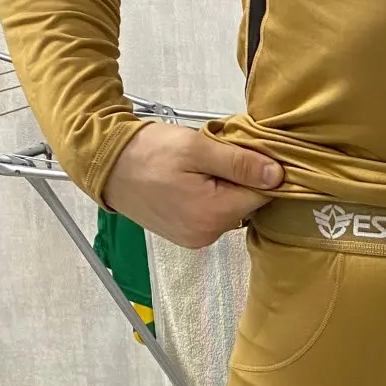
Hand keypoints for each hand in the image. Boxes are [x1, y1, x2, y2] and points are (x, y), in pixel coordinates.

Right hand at [102, 122, 282, 249]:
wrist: (107, 165)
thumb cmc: (148, 152)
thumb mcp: (197, 148)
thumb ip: (240, 163)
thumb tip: (278, 176)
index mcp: (214, 214)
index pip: (263, 196)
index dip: (263, 171)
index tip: (249, 150)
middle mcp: (208, 234)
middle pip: (248, 205)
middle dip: (243, 179)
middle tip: (219, 154)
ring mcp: (196, 237)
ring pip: (231, 209)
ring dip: (226, 188)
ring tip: (202, 166)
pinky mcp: (186, 234)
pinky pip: (213, 215)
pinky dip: (211, 197)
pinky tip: (193, 179)